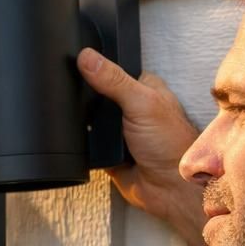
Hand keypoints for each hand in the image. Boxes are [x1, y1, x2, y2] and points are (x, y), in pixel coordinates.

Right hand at [77, 48, 206, 245]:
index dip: (94, 66)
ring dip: (83, 122)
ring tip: (78, 120)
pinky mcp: (106, 151)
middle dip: (85, 98)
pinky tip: (78, 140)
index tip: (74, 61)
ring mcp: (116, 130)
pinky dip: (80, 143)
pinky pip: (84, 143)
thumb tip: (87, 57)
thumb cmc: (171, 144)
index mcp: (142, 87)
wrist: (169, 188)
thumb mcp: (141, 102)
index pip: (110, 68)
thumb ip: (113, 79)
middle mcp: (128, 107)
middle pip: (94, 94)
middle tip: (74, 95)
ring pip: (86, 119)